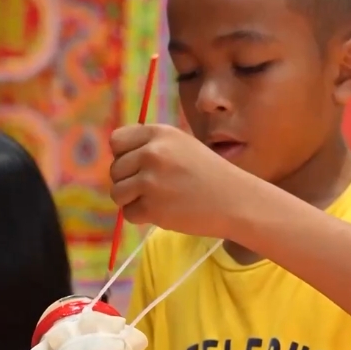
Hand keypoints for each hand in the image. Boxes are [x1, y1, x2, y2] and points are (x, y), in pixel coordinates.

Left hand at [109, 124, 253, 236]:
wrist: (235, 201)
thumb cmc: (209, 174)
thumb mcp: (182, 146)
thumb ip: (151, 147)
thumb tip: (117, 159)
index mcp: (159, 133)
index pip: (117, 141)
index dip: (124, 155)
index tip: (138, 166)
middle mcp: (152, 153)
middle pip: (115, 169)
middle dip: (129, 180)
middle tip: (154, 188)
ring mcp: (151, 180)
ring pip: (117, 192)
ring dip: (132, 200)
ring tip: (157, 200)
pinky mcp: (153, 207)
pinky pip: (128, 213)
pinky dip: (141, 216)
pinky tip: (163, 212)